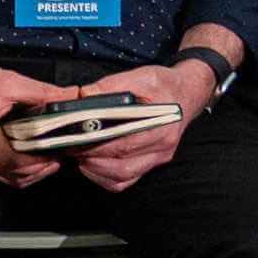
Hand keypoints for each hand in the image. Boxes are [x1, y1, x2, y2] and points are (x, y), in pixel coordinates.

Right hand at [0, 56, 70, 188]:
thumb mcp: (9, 82)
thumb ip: (42, 92)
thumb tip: (70, 96)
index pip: (14, 162)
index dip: (39, 162)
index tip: (56, 154)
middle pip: (12, 176)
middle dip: (38, 170)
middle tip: (57, 157)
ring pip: (5, 178)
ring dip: (28, 172)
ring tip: (46, 158)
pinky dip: (15, 169)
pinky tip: (28, 157)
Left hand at [69, 57, 216, 190]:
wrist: (186, 94)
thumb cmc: (165, 86)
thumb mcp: (141, 76)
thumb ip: (111, 85)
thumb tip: (84, 96)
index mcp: (162, 124)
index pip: (124, 142)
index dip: (96, 143)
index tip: (75, 139)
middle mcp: (162, 146)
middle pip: (121, 164)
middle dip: (91, 157)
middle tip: (70, 146)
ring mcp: (157, 159)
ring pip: (121, 177)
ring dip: (95, 169)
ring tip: (79, 154)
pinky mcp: (150, 165)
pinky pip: (124, 181)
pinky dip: (104, 176)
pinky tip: (92, 164)